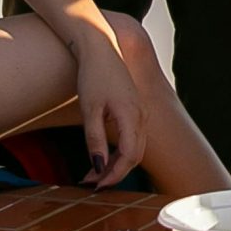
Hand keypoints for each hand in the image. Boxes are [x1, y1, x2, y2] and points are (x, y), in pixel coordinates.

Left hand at [73, 33, 146, 186]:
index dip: (113, 175)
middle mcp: (141, 115)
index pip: (128, 156)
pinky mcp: (134, 107)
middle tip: (92, 184)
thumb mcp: (89, 110)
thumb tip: (99, 167)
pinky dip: (120, 151)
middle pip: (134, 155)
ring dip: (117, 163)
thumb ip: (94, 140)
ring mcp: (140, 111)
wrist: (99, 45)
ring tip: (93, 172)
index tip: (95, 186)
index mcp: (132, 116)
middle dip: (115, 173)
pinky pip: (133, 137)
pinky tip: (103, 154)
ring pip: (135, 147)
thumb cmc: (93, 75)